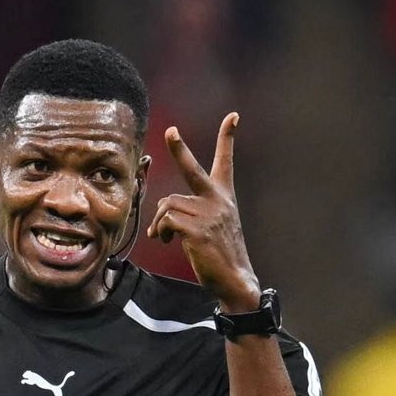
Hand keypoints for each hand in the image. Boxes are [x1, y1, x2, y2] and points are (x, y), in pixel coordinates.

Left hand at [148, 113, 259, 310]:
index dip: (228, 137)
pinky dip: (159, 231)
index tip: (233, 116)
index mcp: (224, 196)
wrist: (235, 279)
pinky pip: (165, 220)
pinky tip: (165, 241)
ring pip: (167, 204)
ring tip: (163, 236)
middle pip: (192, 169)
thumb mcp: (214, 227)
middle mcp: (218, 200)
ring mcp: (208, 214)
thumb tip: (161, 219)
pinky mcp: (196, 229)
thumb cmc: (221, 255)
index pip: (225, 161)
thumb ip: (193, 213)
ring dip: (159, 221)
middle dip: (179, 149)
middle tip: (171, 132)